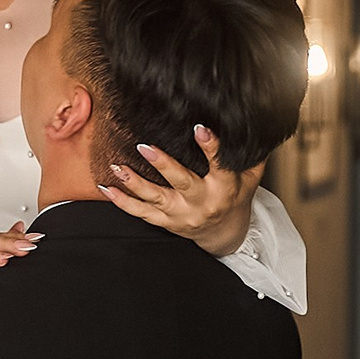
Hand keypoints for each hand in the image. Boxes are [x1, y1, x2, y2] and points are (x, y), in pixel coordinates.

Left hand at [96, 128, 262, 259]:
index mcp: (224, 189)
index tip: (200, 129)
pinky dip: (122, 202)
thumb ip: (250, 155)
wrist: (224, 233)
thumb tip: (252, 125)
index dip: (211, 148)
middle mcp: (201, 203)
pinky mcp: (166, 223)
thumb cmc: (235, 198)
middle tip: (145, 148)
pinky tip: (107, 188)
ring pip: (155, 198)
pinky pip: (141, 214)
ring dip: (134, 183)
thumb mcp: (250, 178)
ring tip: (118, 167)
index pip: (220, 166)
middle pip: (181, 183)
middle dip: (163, 165)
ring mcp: (181, 215)